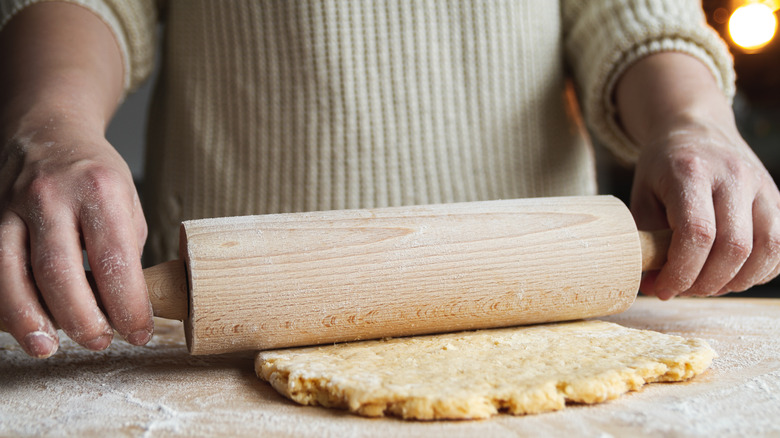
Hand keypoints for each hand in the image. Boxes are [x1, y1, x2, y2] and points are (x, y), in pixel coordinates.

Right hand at [0, 116, 152, 357]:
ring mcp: (11, 205)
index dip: (128, 305)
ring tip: (48, 347)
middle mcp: (51, 195)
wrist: (46, 131)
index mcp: (99, 189)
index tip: (139, 332)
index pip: (115, 260)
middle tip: (99, 342)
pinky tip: (21, 322)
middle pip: (59, 271)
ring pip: (10, 272)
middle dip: (81, 318)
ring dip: (29, 319)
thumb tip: (126, 306)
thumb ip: (125, 251)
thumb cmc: (93, 174)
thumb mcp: (128, 201)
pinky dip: (5, 301)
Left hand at [630, 117, 779, 298]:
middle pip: (734, 247)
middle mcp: (734, 176)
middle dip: (707, 282)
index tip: (662, 288)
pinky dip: (761, 270)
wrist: (695, 127)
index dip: (681, 271)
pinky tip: (733, 274)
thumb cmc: (663, 167)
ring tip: (707, 285)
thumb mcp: (641, 195)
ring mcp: (762, 185)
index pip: (697, 233)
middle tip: (683, 289)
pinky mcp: (777, 197)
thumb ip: (647, 238)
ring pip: (768, 248)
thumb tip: (653, 285)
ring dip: (737, 281)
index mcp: (691, 172)